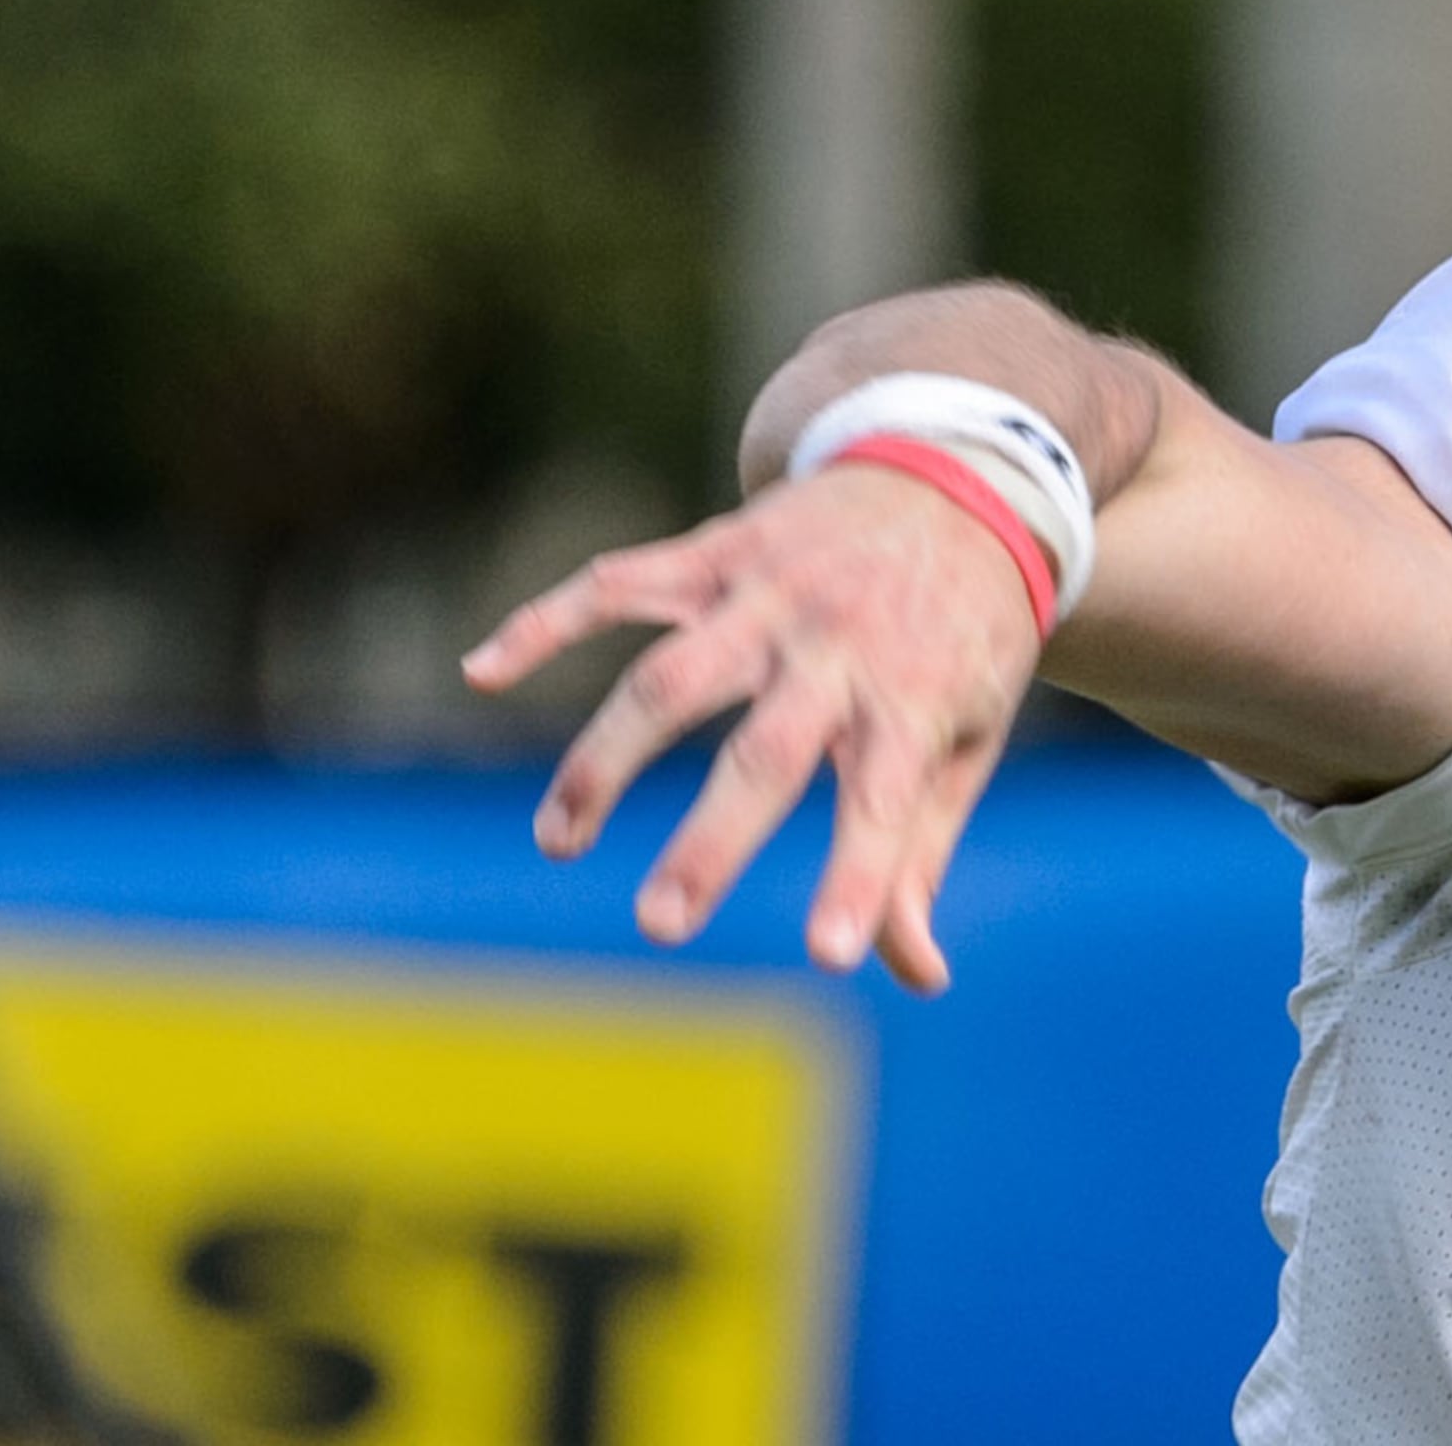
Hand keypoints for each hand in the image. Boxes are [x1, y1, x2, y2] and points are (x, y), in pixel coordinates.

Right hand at [464, 464, 1045, 993]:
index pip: (887, 804)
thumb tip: (918, 977)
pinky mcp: (717, 552)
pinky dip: (546, 621)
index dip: (860, 878)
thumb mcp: (971, 735)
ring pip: (671, 677)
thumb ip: (921, 850)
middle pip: (764, 749)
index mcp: (912, 699)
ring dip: (605, 758)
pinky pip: (618, 584)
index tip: (831, 955)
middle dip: (713, 840)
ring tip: (556, 842)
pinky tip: (481, 670)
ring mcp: (769, 594)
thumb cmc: (965, 634)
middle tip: (660, 925)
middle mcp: (837, 646)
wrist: (965, 475)